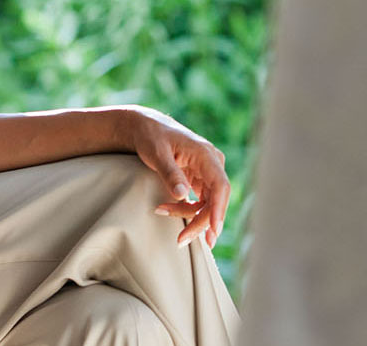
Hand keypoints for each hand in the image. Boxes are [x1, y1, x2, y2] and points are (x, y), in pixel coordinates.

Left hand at [125, 107, 229, 248]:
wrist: (146, 127)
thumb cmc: (151, 136)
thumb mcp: (157, 153)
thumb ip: (170, 173)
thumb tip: (182, 194)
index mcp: (206, 154)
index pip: (220, 186)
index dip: (218, 210)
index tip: (213, 230)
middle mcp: (212, 164)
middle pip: (216, 200)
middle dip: (200, 222)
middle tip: (182, 239)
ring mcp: (208, 173)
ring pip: (208, 204)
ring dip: (190, 216)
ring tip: (162, 212)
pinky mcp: (200, 180)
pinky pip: (201, 201)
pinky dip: (187, 210)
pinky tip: (170, 212)